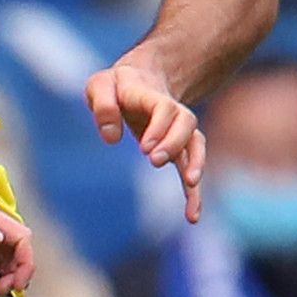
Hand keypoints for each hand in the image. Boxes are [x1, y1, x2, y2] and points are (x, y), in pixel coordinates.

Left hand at [85, 51, 204, 222]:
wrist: (142, 80)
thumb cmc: (117, 85)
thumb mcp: (101, 85)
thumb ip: (103, 105)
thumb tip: (111, 138)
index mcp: (151, 95)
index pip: (165, 108)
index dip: (160, 127)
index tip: (145, 148)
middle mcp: (172, 113)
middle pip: (187, 124)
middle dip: (174, 144)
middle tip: (154, 161)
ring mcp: (178, 131)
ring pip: (195, 146)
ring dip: (194, 167)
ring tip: (190, 191)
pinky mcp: (178, 149)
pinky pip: (191, 168)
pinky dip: (194, 191)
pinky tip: (192, 215)